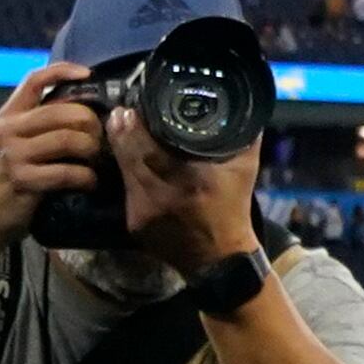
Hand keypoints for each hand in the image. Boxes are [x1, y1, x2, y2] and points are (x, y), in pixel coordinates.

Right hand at [0, 66, 108, 239]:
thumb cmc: (7, 180)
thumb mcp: (13, 144)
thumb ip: (37, 124)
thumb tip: (85, 107)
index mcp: (6, 117)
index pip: (34, 80)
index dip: (63, 71)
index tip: (88, 74)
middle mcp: (6, 131)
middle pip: (65, 111)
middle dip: (92, 124)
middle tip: (101, 139)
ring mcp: (12, 156)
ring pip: (70, 139)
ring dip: (92, 150)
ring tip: (97, 160)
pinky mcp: (22, 181)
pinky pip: (68, 171)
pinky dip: (87, 177)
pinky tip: (90, 182)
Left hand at [120, 115, 262, 274]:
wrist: (219, 258)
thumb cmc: (233, 207)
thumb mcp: (245, 169)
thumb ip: (245, 136)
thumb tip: (243, 105)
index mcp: (190, 180)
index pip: (151, 149)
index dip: (136, 128)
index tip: (131, 109)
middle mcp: (162, 196)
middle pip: (130, 158)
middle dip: (121, 133)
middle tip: (119, 113)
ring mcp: (144, 213)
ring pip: (124, 173)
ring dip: (120, 150)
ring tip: (118, 128)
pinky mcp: (134, 224)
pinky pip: (127, 191)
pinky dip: (127, 173)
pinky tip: (128, 160)